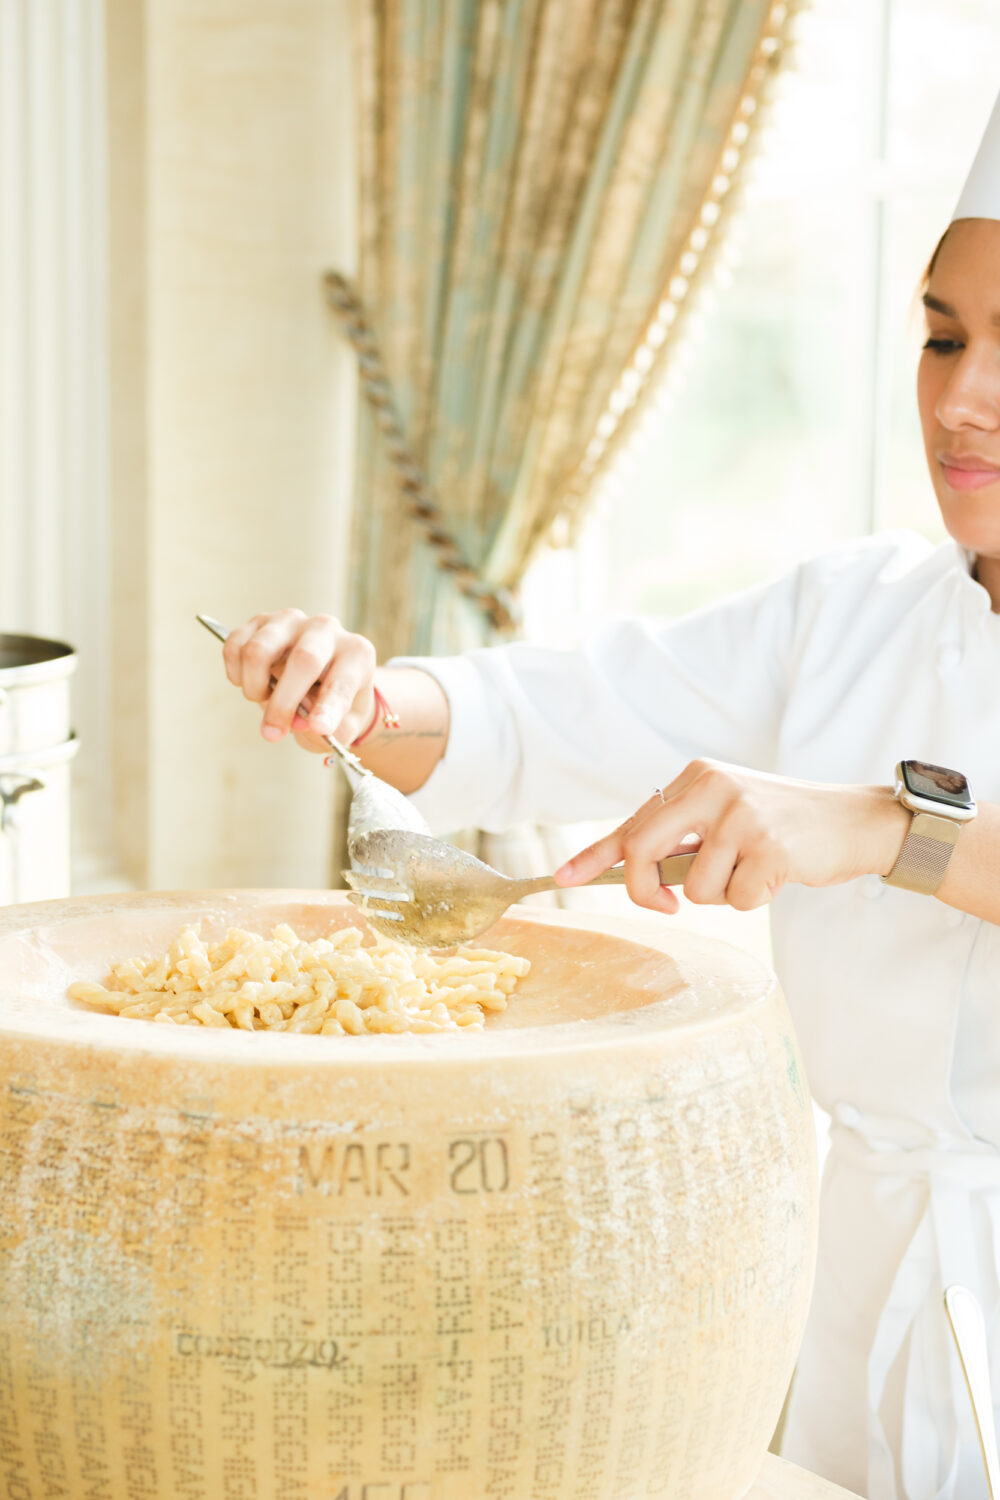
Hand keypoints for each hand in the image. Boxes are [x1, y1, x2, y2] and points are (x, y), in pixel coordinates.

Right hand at [221, 610, 376, 750]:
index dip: (329, 706)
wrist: (317, 677)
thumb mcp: (345, 724)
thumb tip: (305, 724)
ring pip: (259, 650)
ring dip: (254, 686)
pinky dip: (235, 672)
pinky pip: (236, 645)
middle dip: (284, 703)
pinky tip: (248, 683)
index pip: (343, 680)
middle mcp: (326, 629)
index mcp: (356, 653)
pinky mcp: (261, 621)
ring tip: (262, 699)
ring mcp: (291, 621)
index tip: (319, 728)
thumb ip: (333, 729)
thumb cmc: (333, 702)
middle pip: (303, 659)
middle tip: (273, 733)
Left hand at [554, 759, 908, 914]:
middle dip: (645, 890)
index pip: (633, 822)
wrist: (854, 821)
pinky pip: (735, 899)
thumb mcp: (726, 816)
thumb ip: (683, 838)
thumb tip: (636, 873)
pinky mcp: (770, 846)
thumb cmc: (784, 825)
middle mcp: (712, 787)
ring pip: (693, 889)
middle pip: (643, 851)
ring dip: (721, 896)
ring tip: (754, 871)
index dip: (594, 855)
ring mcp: (741, 815)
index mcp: (695, 778)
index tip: (561, 879)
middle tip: (665, 904)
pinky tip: (778, 876)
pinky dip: (754, 901)